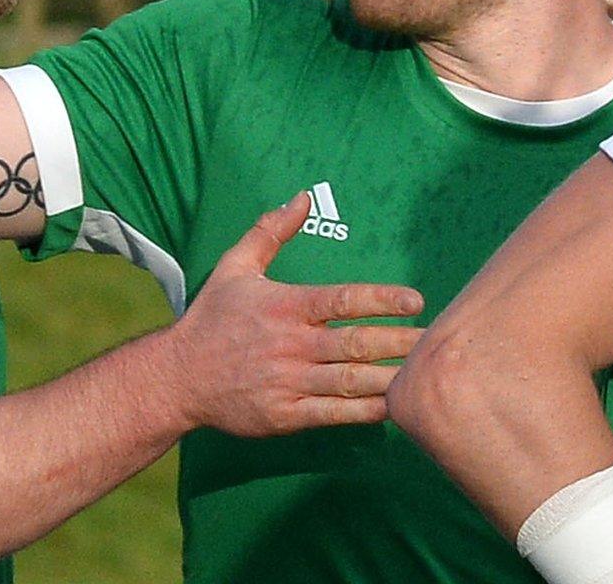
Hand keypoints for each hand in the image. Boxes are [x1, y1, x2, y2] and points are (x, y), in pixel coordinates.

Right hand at [168, 192, 424, 436]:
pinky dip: (364, 412)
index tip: (416, 300)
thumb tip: (303, 196)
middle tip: (437, 341)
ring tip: (425, 375)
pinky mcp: (284, 415)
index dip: (382, 300)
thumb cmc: (210, 318)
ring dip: (390, 378)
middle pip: (356, 343)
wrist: (176, 378)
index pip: (342, 300)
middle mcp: (290, 344)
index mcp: (285, 306)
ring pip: (350, 381)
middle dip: (400, 342)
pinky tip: (392, 407)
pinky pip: (333, 415)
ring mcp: (288, 382)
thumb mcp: (235, 266)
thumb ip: (271, 231)